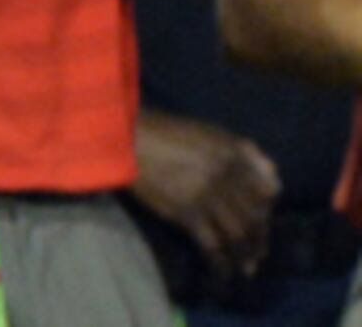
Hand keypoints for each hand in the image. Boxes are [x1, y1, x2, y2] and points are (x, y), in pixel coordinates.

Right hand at [130, 109, 278, 282]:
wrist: (130, 138)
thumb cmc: (169, 133)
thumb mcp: (213, 133)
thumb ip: (247, 154)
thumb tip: (275, 182)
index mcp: (237, 157)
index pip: (269, 192)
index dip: (267, 210)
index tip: (262, 221)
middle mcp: (228, 178)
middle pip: (255, 218)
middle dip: (259, 239)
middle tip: (258, 254)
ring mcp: (208, 197)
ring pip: (238, 235)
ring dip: (245, 255)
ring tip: (246, 267)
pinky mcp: (187, 213)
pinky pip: (212, 245)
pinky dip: (220, 262)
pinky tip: (223, 271)